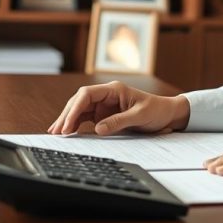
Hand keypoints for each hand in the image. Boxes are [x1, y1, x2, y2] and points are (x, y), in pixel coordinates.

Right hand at [47, 81, 189, 135]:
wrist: (166, 114)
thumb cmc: (156, 110)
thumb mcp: (140, 116)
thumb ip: (119, 121)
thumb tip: (97, 129)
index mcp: (113, 90)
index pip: (87, 94)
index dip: (75, 109)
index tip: (68, 124)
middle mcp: (106, 95)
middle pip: (79, 102)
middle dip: (67, 115)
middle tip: (57, 131)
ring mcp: (104, 105)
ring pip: (80, 110)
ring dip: (68, 120)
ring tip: (56, 133)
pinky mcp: (104, 115)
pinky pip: (86, 118)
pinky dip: (76, 125)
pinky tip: (68, 133)